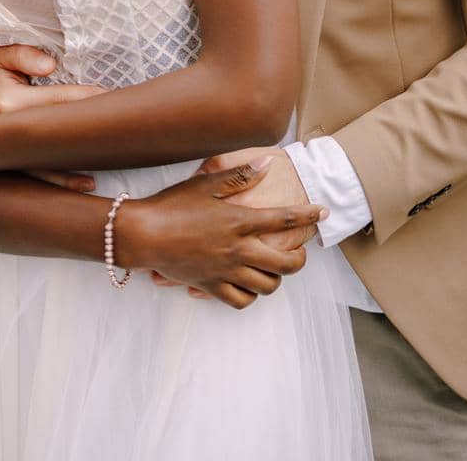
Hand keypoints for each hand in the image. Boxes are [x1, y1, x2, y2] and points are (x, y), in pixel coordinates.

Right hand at [0, 45, 105, 192]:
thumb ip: (23, 54)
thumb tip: (50, 66)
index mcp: (8, 103)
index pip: (58, 101)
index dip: (87, 100)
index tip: (112, 99)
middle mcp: (6, 132)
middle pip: (57, 135)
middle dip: (87, 136)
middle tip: (120, 136)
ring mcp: (3, 152)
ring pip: (44, 165)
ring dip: (71, 171)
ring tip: (95, 180)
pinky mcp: (3, 163)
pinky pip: (33, 177)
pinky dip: (58, 183)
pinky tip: (83, 187)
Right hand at [118, 159, 327, 310]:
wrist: (143, 234)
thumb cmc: (172, 204)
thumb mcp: (205, 182)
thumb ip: (240, 175)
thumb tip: (268, 163)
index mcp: (239, 221)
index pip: (284, 220)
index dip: (308, 216)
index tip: (323, 213)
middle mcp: (238, 250)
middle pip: (286, 264)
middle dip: (300, 259)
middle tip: (299, 252)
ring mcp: (226, 271)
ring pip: (267, 286)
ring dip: (276, 279)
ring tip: (273, 269)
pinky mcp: (211, 287)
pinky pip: (241, 301)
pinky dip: (250, 296)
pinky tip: (248, 285)